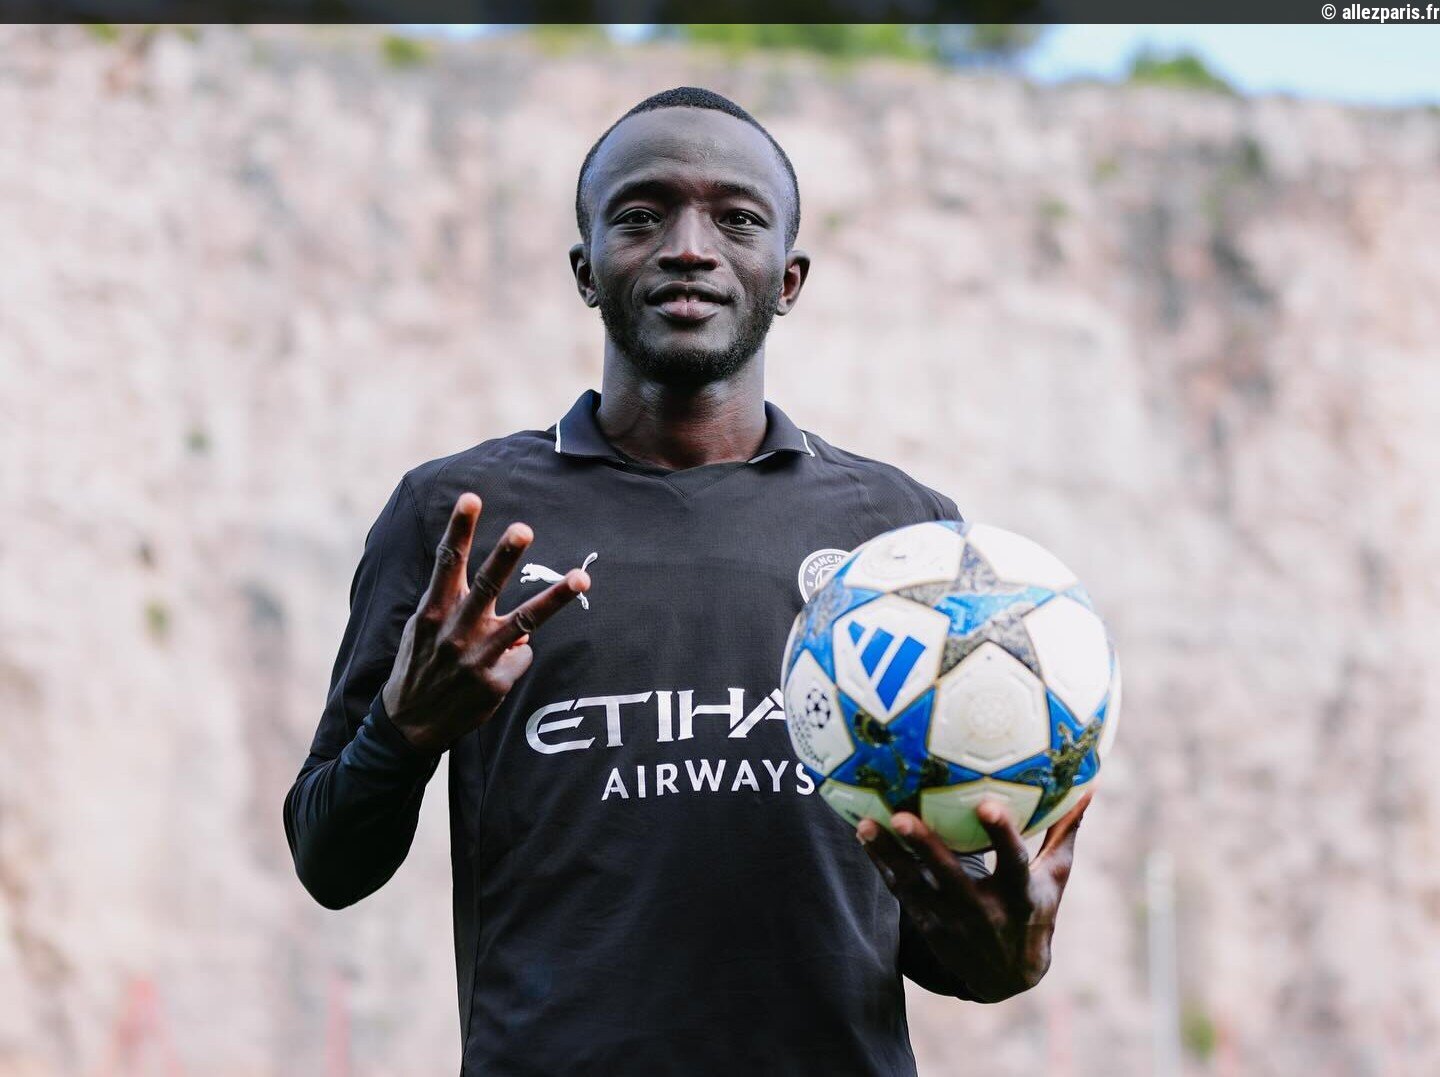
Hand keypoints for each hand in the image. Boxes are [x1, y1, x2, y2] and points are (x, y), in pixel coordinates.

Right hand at [381, 493, 589, 753]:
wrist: (409, 725)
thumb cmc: (420, 664)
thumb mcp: (422, 630)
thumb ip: (455, 608)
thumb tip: (495, 603)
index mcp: (433, 611)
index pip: (447, 562)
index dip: (458, 529)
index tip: (471, 498)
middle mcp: (454, 631)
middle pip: (486, 586)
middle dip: (505, 556)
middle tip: (524, 528)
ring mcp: (476, 658)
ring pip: (524, 621)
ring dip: (554, 597)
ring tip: (581, 577)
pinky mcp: (494, 683)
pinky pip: (522, 656)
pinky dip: (516, 657)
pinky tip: (495, 670)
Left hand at [857, 790, 1093, 1002]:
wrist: (1008, 977)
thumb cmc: (1035, 912)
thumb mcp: (1055, 880)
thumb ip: (1064, 833)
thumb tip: (1086, 787)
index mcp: (1020, 896)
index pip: (1014, 863)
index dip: (1001, 835)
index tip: (988, 804)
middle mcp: (984, 910)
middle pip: (951, 877)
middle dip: (926, 847)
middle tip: (903, 815)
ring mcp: (951, 920)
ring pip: (916, 886)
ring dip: (890, 855)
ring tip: (867, 823)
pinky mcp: (929, 923)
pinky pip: (901, 891)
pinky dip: (882, 864)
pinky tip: (864, 834)